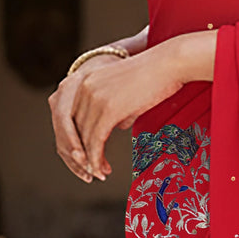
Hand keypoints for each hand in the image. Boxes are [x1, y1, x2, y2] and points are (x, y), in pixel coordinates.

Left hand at [48, 30, 215, 181]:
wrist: (170, 63)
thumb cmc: (155, 77)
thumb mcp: (126, 93)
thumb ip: (116, 108)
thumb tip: (117, 126)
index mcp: (84, 80)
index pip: (68, 117)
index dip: (74, 141)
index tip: (83, 158)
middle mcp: (83, 87)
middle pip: (71, 129)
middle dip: (79, 154)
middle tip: (89, 171)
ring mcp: (94, 97)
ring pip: (82, 138)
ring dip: (89, 160)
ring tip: (99, 174)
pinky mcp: (108, 109)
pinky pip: (96, 140)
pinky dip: (96, 159)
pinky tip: (103, 170)